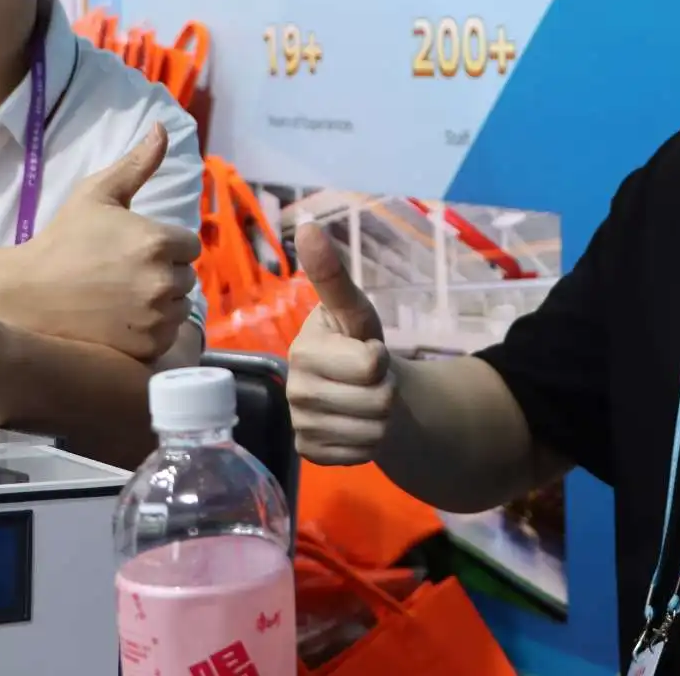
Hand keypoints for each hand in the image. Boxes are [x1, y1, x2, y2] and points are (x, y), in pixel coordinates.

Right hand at [4, 121, 202, 360]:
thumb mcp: (97, 194)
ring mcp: (155, 318)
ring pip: (178, 307)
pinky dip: (151, 330)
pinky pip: (167, 336)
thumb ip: (137, 164)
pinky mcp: (146, 348)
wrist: (28, 293)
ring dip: (161, 303)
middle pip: (185, 277)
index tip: (134, 250)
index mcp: (158, 241)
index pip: (188, 245)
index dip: (164, 246)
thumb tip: (162, 127)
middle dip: (163, 273)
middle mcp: (163, 281)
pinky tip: (121, 320)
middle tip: (125, 274)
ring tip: (123, 298)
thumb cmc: (63, 239)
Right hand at [287, 223, 396, 465]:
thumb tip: (308, 226)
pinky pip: (361, 454)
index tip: (364, 348)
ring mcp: (299, 424)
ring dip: (381, 417)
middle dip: (385, 389)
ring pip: (373, 431)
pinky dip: (369, 442)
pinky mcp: (309, 453)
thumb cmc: (356, 340)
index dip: (380, 358)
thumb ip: (332, 275)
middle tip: (369, 380)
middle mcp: (293, 389)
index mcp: (302, 350)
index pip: (370, 365)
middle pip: (377, 401)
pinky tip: (354, 424)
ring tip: (364, 400)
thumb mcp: (355, 310)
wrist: (362, 388)